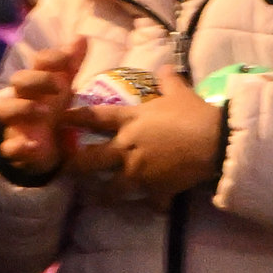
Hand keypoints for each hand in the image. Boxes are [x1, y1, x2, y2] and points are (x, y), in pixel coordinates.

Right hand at [0, 39, 86, 178]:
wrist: (43, 147)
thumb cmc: (51, 110)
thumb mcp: (63, 88)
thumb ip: (70, 65)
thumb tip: (81, 36)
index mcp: (37, 83)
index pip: (38, 62)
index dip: (52, 58)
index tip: (69, 59)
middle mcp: (23, 98)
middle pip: (19, 80)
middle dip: (37, 80)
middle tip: (60, 87)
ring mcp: (16, 122)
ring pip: (6, 109)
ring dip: (24, 107)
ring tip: (45, 112)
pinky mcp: (14, 147)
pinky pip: (8, 147)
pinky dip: (18, 146)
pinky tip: (32, 146)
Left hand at [72, 76, 223, 202]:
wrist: (214, 141)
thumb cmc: (194, 114)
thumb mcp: (180, 93)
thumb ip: (169, 80)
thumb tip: (165, 67)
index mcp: (131, 121)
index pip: (95, 117)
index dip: (74, 118)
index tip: (58, 120)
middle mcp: (128, 146)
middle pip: (91, 159)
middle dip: (74, 165)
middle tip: (63, 169)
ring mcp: (140, 170)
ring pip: (112, 188)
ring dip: (104, 194)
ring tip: (97, 198)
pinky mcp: (156, 189)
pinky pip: (151, 201)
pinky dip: (154, 203)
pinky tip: (155, 206)